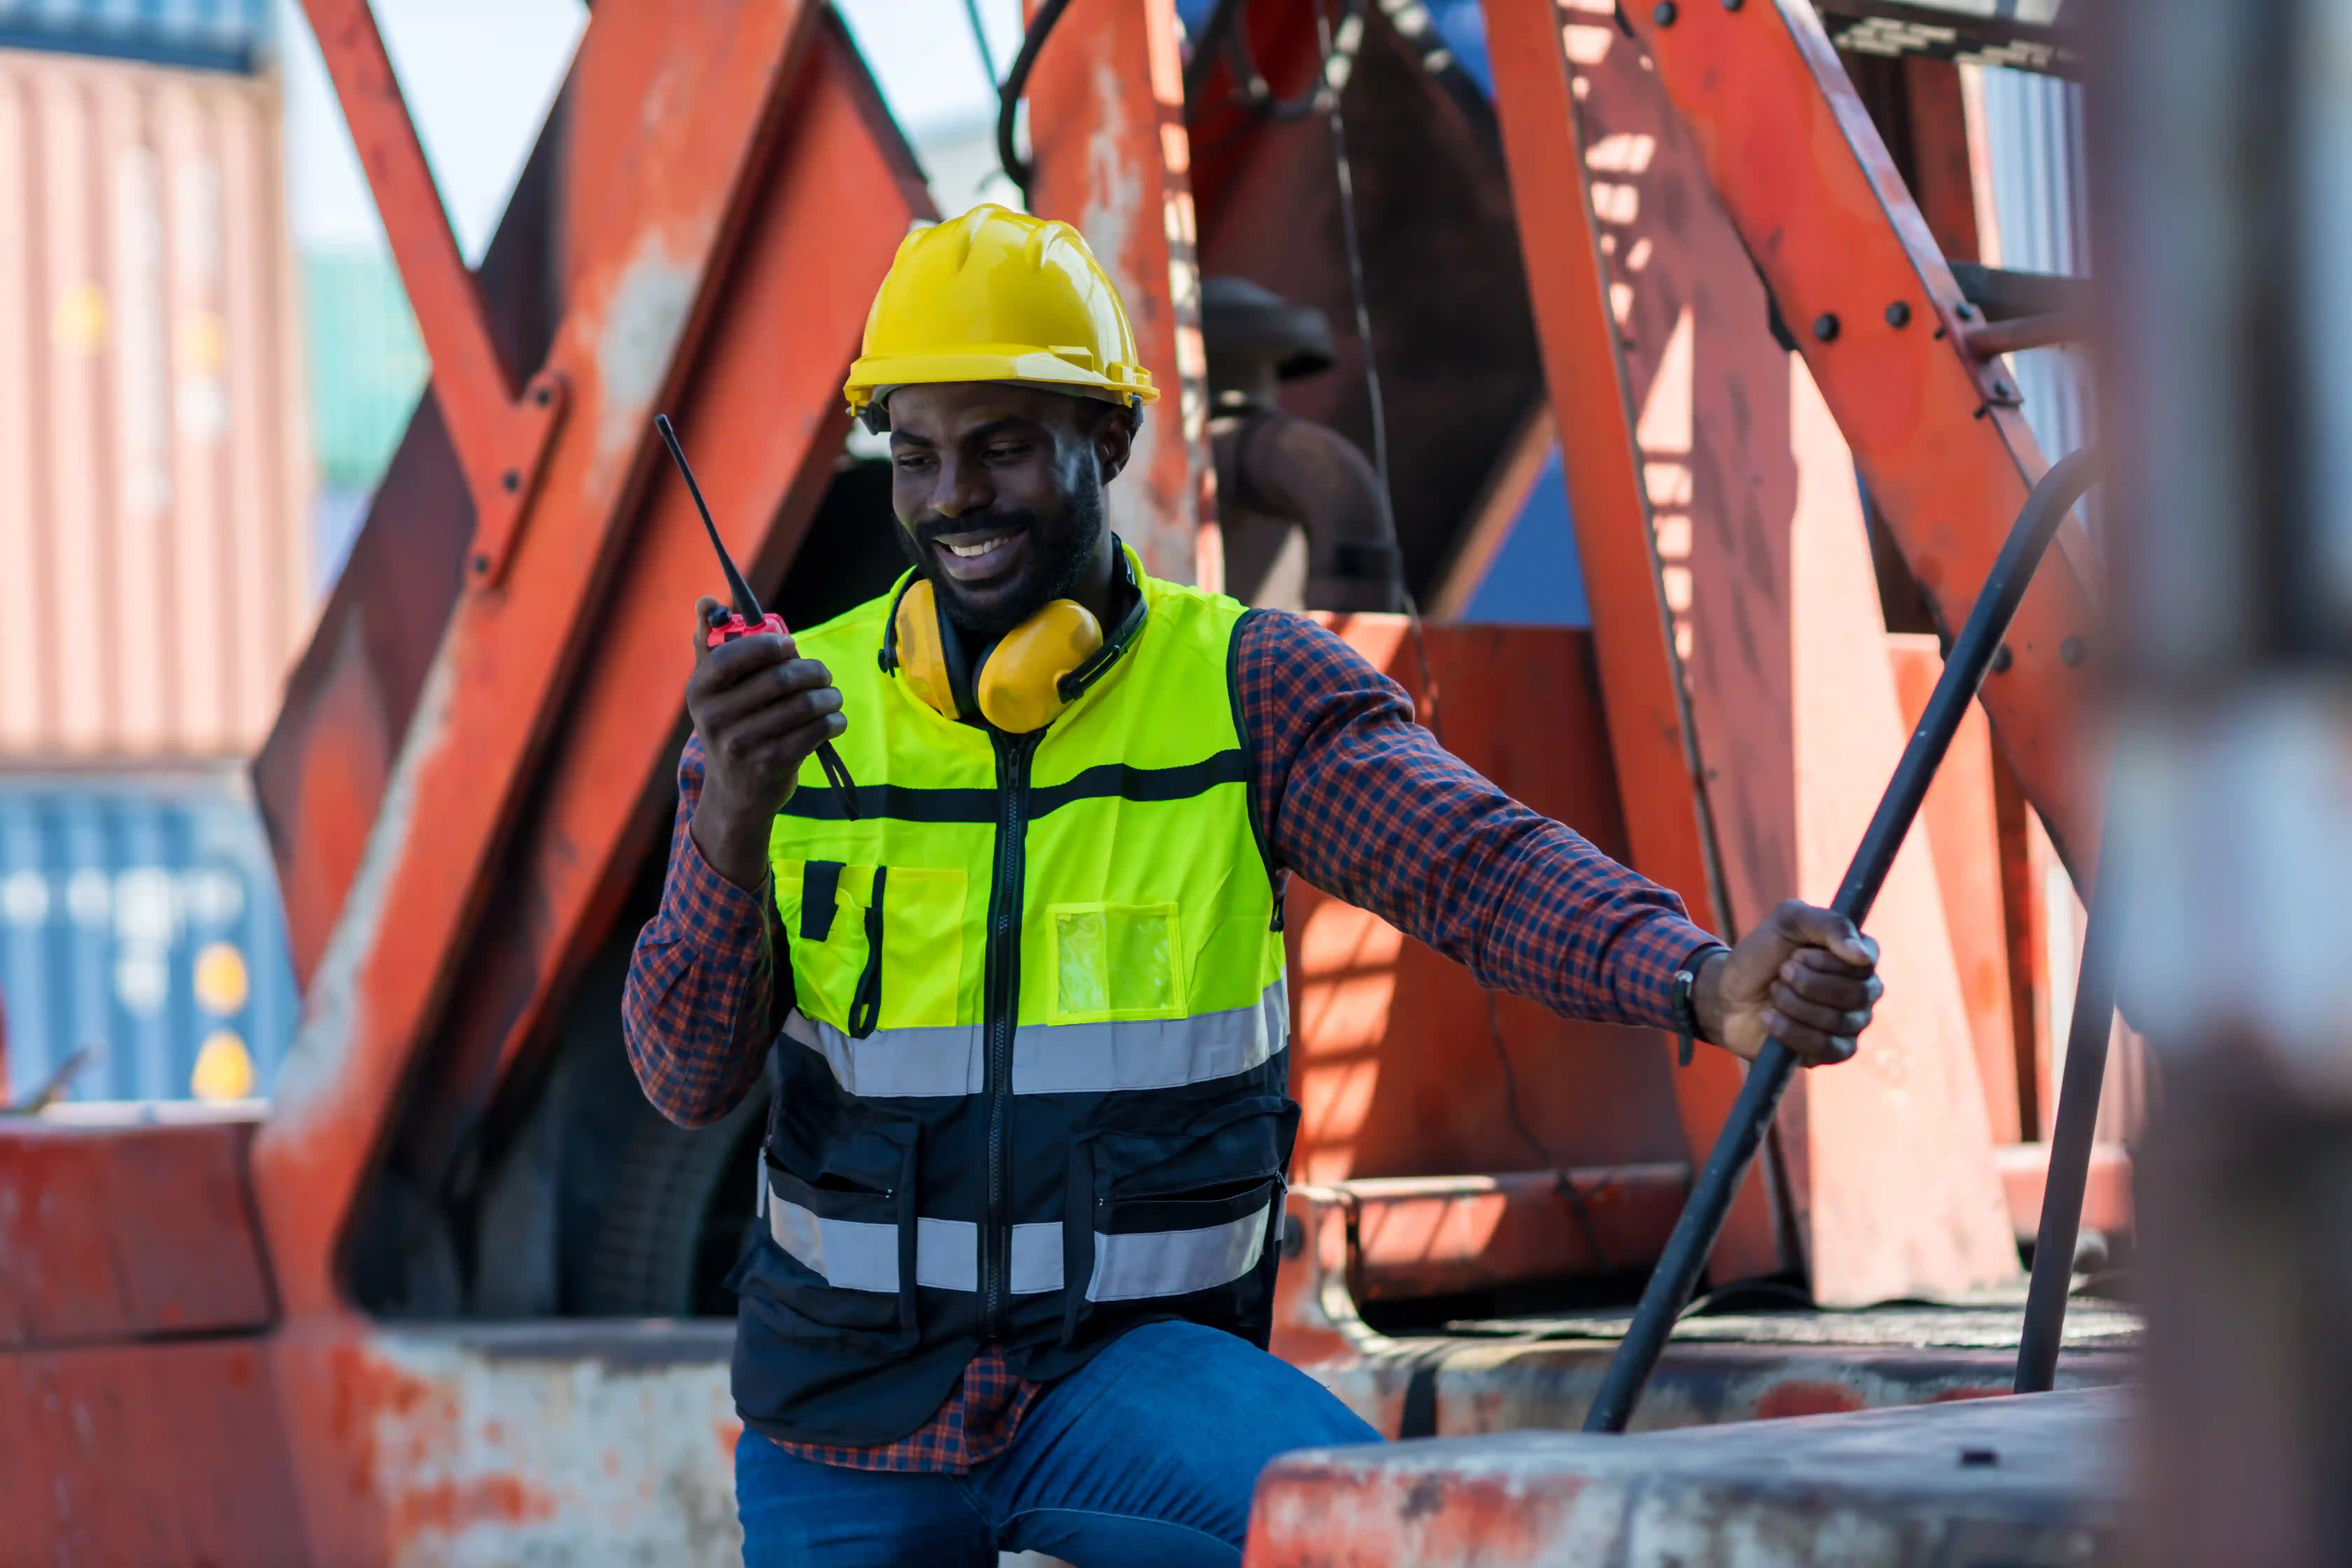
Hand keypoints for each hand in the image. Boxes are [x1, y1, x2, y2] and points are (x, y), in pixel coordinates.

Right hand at [685, 597, 844, 890]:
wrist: (735, 794)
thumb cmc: (731, 726)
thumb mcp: (713, 690)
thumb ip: (711, 643)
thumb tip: (705, 601)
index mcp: (699, 691)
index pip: (733, 656)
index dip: (769, 646)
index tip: (790, 646)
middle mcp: (715, 718)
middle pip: (779, 679)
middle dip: (812, 671)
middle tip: (824, 673)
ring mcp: (743, 745)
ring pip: (804, 705)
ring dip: (829, 696)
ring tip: (832, 696)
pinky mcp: (772, 766)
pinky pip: (816, 731)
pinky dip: (834, 721)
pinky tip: (834, 719)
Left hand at [1692, 900, 1882, 1066]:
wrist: (1728, 993)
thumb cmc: (1761, 955)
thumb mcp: (1787, 921)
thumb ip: (1828, 924)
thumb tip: (1863, 956)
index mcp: (1856, 957)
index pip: (1865, 962)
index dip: (1827, 961)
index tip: (1795, 955)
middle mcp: (1862, 991)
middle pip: (1856, 994)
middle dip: (1808, 983)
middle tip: (1781, 974)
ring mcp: (1850, 1023)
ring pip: (1838, 1021)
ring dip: (1794, 1004)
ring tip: (1774, 993)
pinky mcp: (1831, 1051)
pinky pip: (1826, 1047)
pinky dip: (1791, 1031)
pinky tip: (1770, 1018)